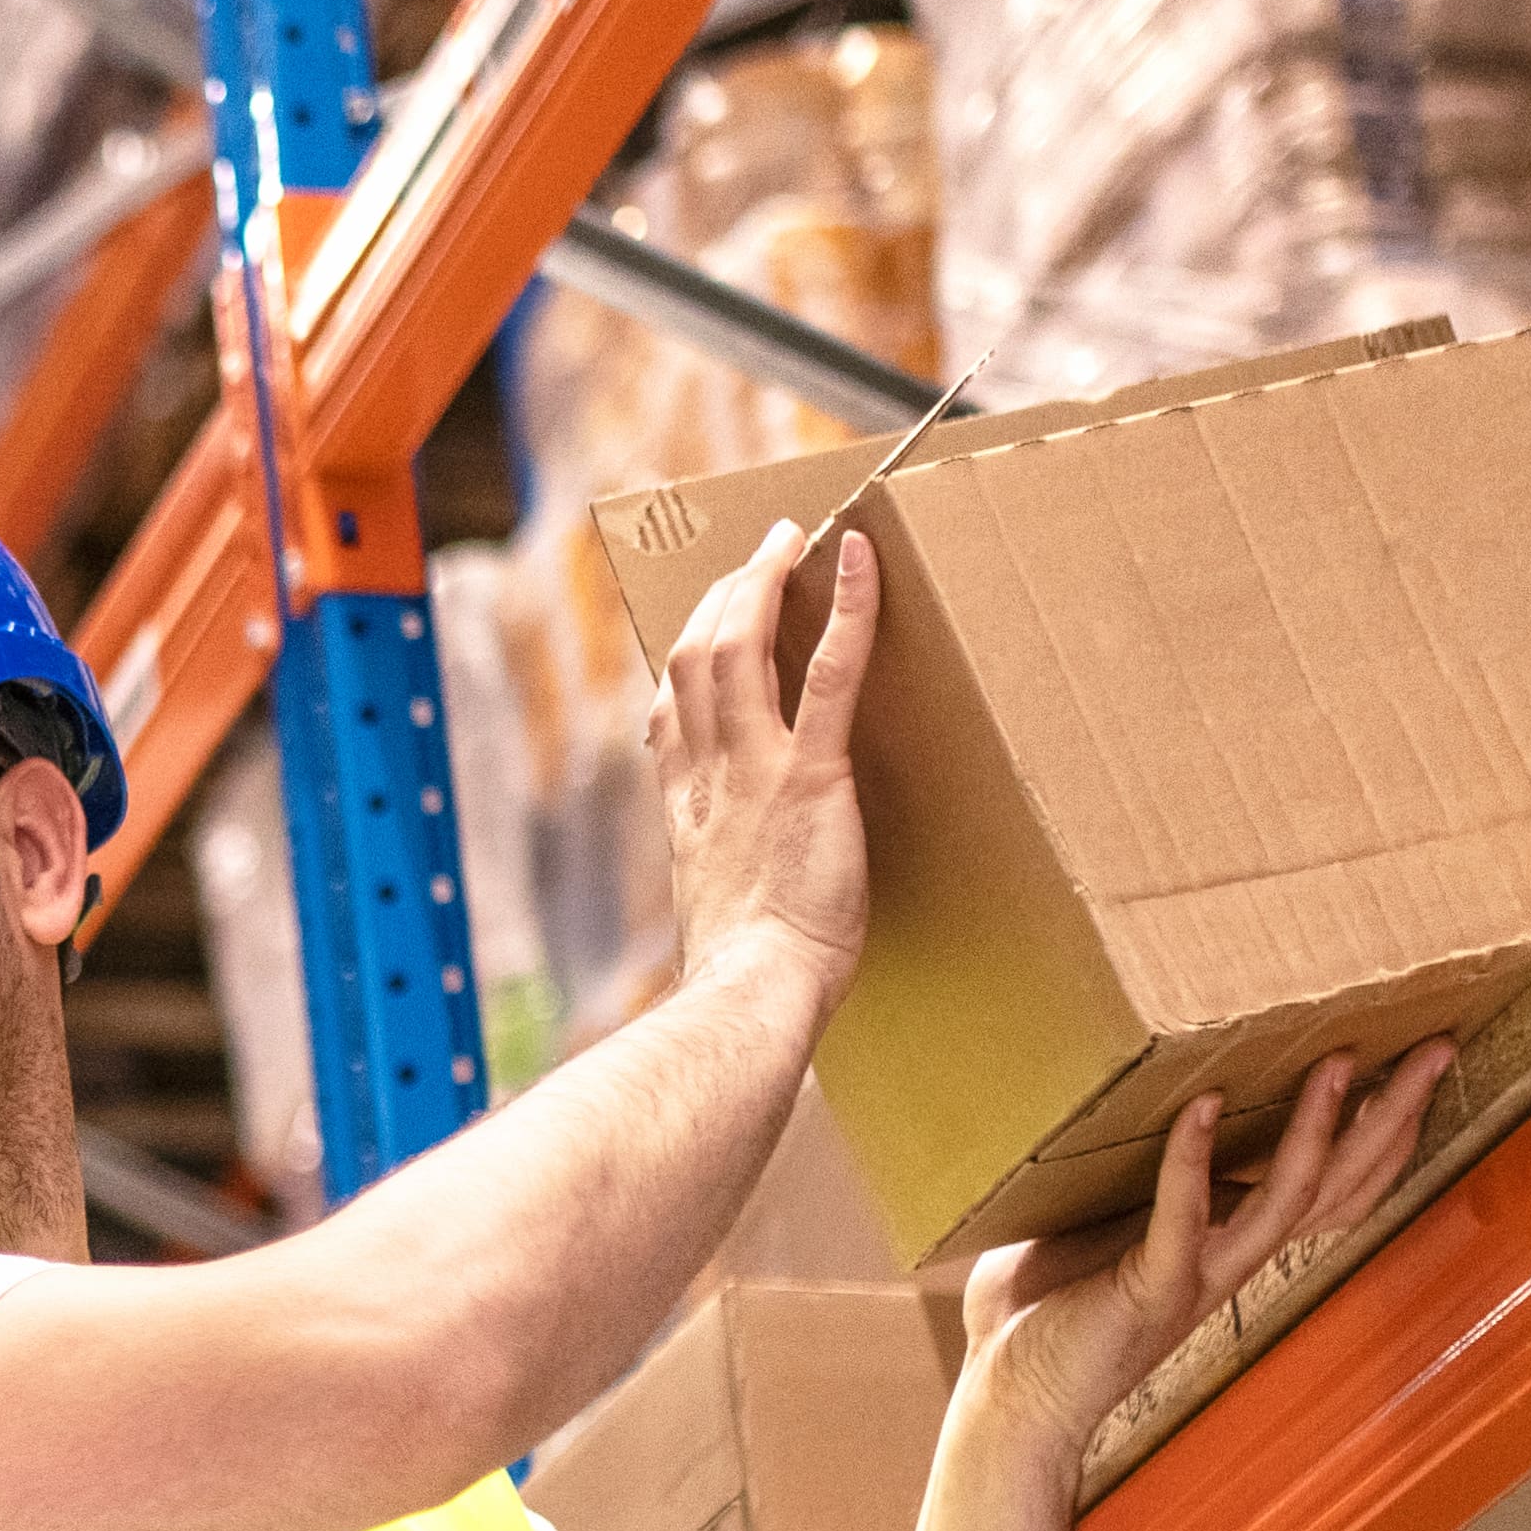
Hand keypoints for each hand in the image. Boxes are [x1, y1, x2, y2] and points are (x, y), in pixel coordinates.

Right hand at [647, 509, 877, 983]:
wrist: (755, 989)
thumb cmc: (749, 974)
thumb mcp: (717, 917)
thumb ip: (721, 880)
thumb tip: (730, 891)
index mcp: (688, 810)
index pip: (669, 713)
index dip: (681, 661)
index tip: (702, 629)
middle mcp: (710, 775)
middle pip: (694, 658)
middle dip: (722, 596)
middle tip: (760, 556)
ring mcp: (754, 768)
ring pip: (738, 648)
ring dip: (763, 581)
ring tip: (791, 541)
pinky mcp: (812, 775)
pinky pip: (828, 676)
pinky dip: (847, 611)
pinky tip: (861, 562)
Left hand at [956, 1048, 1451, 1459]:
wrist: (1009, 1411)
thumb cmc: (1041, 1325)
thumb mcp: (1092, 1229)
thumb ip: (1120, 1182)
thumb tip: (1102, 1108)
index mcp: (1227, 1246)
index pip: (1330, 1187)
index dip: (1379, 1132)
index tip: (1410, 1064)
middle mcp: (1230, 1262)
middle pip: (1339, 1183)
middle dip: (1393, 1116)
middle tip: (1438, 1047)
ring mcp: (1197, 1276)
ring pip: (1289, 1199)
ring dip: (1317, 1129)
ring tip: (1339, 1061)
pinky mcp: (1149, 1288)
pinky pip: (1183, 1217)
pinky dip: (1193, 1161)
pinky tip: (1205, 1107)